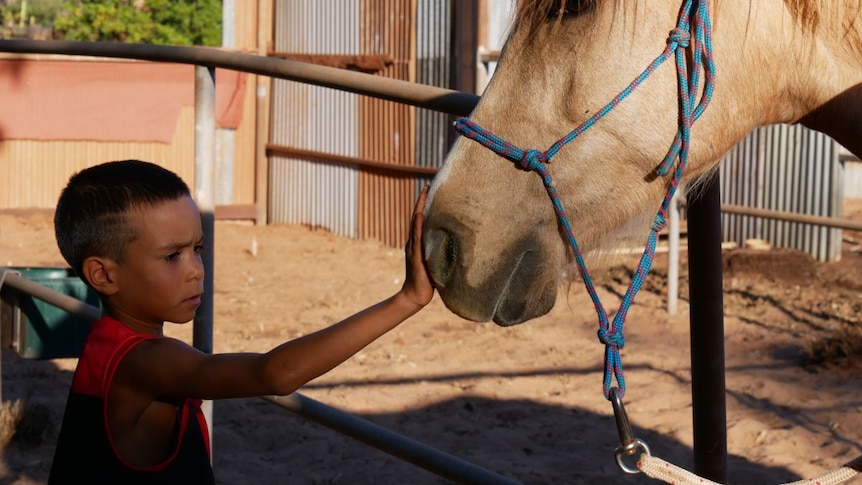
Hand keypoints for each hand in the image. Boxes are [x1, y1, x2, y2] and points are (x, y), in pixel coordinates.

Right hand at [401, 185, 434, 307]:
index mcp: (419, 242)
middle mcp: (414, 242)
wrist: (416, 295)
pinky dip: (418, 225)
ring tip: (424, 194)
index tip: (430, 191)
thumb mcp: (438, 262)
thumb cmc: (429, 280)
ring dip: (419, 208)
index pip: (421, 220)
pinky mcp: (415, 255)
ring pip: (415, 223)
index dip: (425, 205)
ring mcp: (413, 248)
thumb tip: (461, 244)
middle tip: (427, 185)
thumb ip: (444, 252)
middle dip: (421, 201)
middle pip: (417, 216)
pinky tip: (421, 215)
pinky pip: (416, 237)